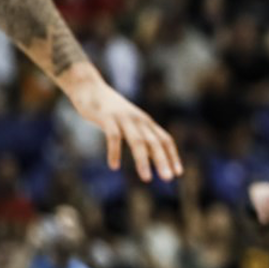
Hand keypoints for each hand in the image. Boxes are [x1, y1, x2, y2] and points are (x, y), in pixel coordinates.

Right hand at [66, 73, 181, 181]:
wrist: (90, 87)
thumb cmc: (110, 110)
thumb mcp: (129, 124)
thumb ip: (141, 137)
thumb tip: (153, 157)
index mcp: (145, 122)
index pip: (165, 139)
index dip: (172, 156)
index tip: (178, 173)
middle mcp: (139, 120)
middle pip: (155, 142)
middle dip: (163, 161)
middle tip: (169, 179)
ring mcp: (124, 118)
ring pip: (137, 141)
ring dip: (143, 160)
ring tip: (147, 179)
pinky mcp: (107, 117)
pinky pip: (113, 136)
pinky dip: (115, 152)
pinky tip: (114, 166)